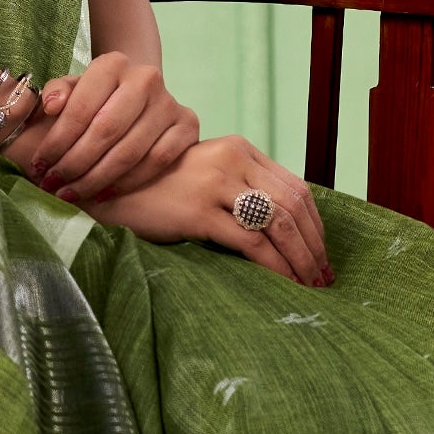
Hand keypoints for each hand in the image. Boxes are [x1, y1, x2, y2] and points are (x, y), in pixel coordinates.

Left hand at [7, 49, 199, 207]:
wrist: (139, 94)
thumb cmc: (97, 96)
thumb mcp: (74, 89)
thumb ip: (58, 93)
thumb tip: (52, 106)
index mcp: (113, 63)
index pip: (81, 108)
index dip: (57, 141)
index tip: (39, 166)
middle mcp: (146, 78)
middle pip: (106, 131)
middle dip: (75, 163)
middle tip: (53, 184)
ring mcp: (170, 102)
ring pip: (131, 151)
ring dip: (96, 179)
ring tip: (72, 194)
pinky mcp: (188, 125)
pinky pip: (158, 162)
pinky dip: (128, 182)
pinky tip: (104, 193)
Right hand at [91, 133, 332, 288]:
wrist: (111, 188)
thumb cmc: (161, 189)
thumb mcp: (208, 176)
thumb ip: (242, 188)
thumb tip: (287, 229)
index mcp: (240, 149)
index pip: (296, 187)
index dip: (316, 225)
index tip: (322, 254)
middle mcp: (233, 159)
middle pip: (294, 205)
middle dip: (314, 247)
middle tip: (323, 277)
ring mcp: (216, 183)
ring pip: (279, 224)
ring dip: (301, 259)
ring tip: (308, 285)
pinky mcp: (200, 211)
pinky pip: (252, 242)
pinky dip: (275, 266)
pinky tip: (283, 283)